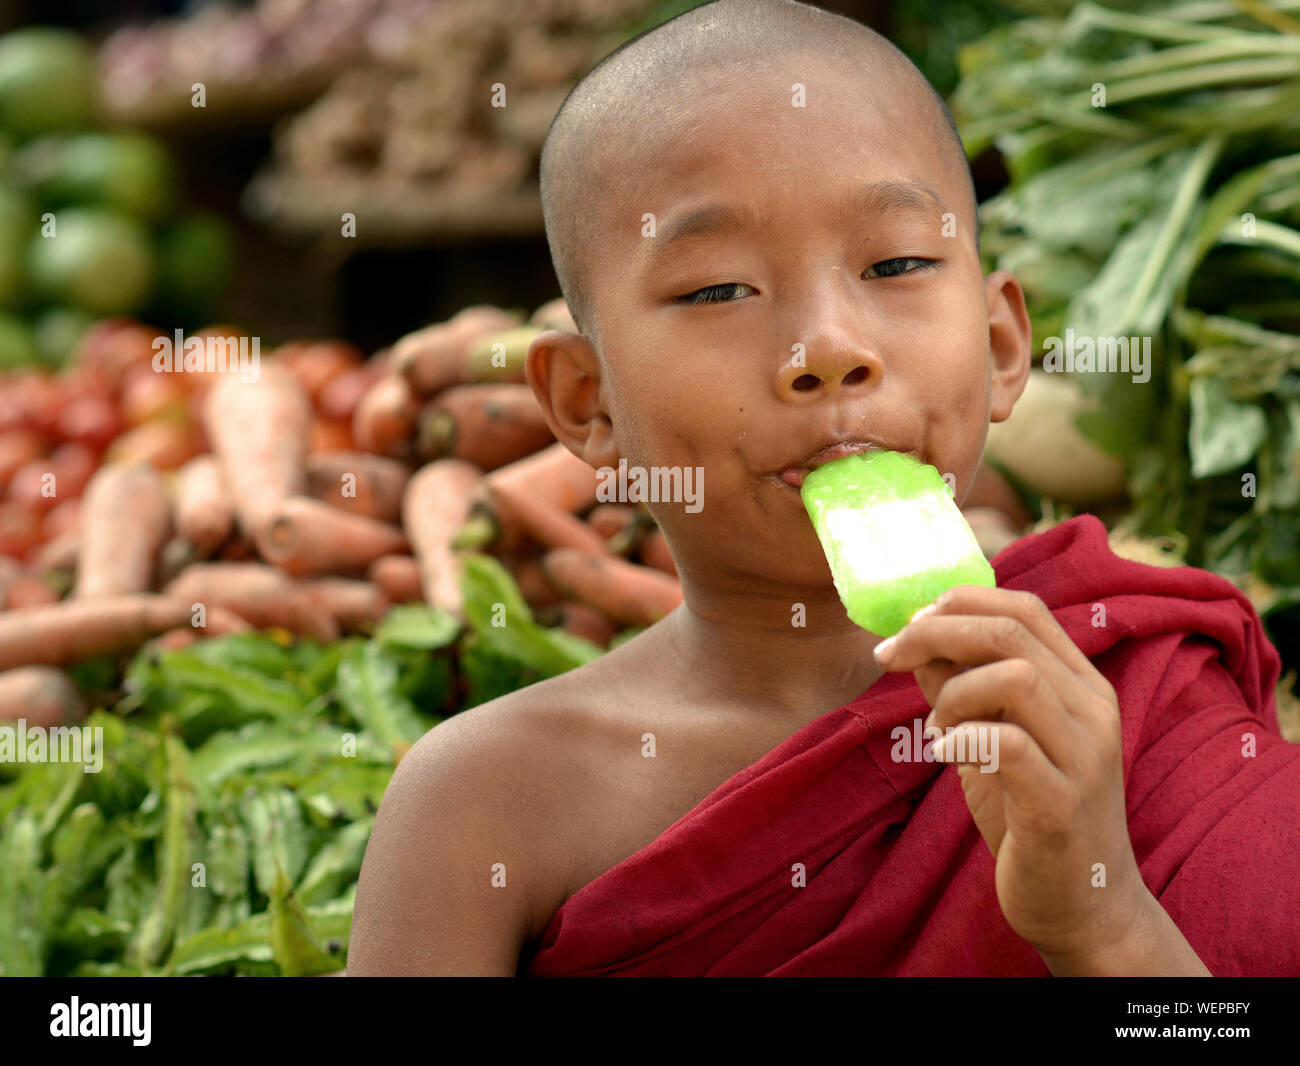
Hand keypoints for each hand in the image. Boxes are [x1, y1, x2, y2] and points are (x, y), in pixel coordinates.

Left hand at [872, 585, 1147, 963]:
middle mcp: (1093, 710)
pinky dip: (962, 738)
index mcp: (1080, 686)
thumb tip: (916, 643)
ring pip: (1016, 677)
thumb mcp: (991, 740)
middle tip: (890, 656)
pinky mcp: (1061, 805)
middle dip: (936, 632)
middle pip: (1011, 631)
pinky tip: (944, 754)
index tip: (910, 622)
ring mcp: (1084, 756)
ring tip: (937, 728)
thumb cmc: (1028, 815)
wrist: (1083, 905)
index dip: (960, 601)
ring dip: (954, 691)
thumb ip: (962, 689)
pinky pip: (1009, 745)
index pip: (1025, 609)